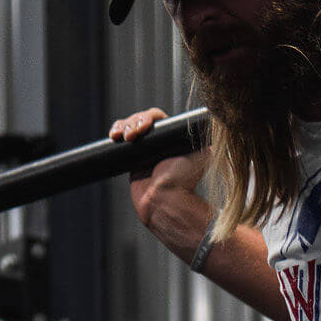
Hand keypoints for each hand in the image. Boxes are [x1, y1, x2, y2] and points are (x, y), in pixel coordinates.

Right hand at [109, 107, 208, 226]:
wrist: (165, 203)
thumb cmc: (183, 182)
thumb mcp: (202, 154)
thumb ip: (202, 137)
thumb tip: (205, 122)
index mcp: (175, 138)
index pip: (158, 117)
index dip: (148, 118)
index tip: (144, 127)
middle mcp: (161, 142)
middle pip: (142, 120)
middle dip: (134, 122)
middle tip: (132, 135)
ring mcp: (146, 150)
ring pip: (130, 126)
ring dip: (124, 126)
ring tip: (122, 137)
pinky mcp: (132, 159)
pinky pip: (122, 139)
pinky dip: (117, 132)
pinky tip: (114, 136)